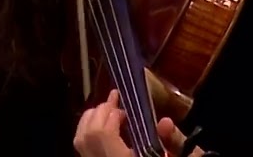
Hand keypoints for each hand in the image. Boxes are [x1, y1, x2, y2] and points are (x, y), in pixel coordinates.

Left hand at [72, 90, 202, 156]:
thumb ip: (173, 144)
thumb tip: (166, 122)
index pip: (101, 134)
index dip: (111, 115)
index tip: (125, 109)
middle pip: (86, 135)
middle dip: (99, 113)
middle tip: (115, 102)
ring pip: (79, 142)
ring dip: (90, 121)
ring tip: (107, 111)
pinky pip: (83, 150)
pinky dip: (89, 135)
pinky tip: (104, 131)